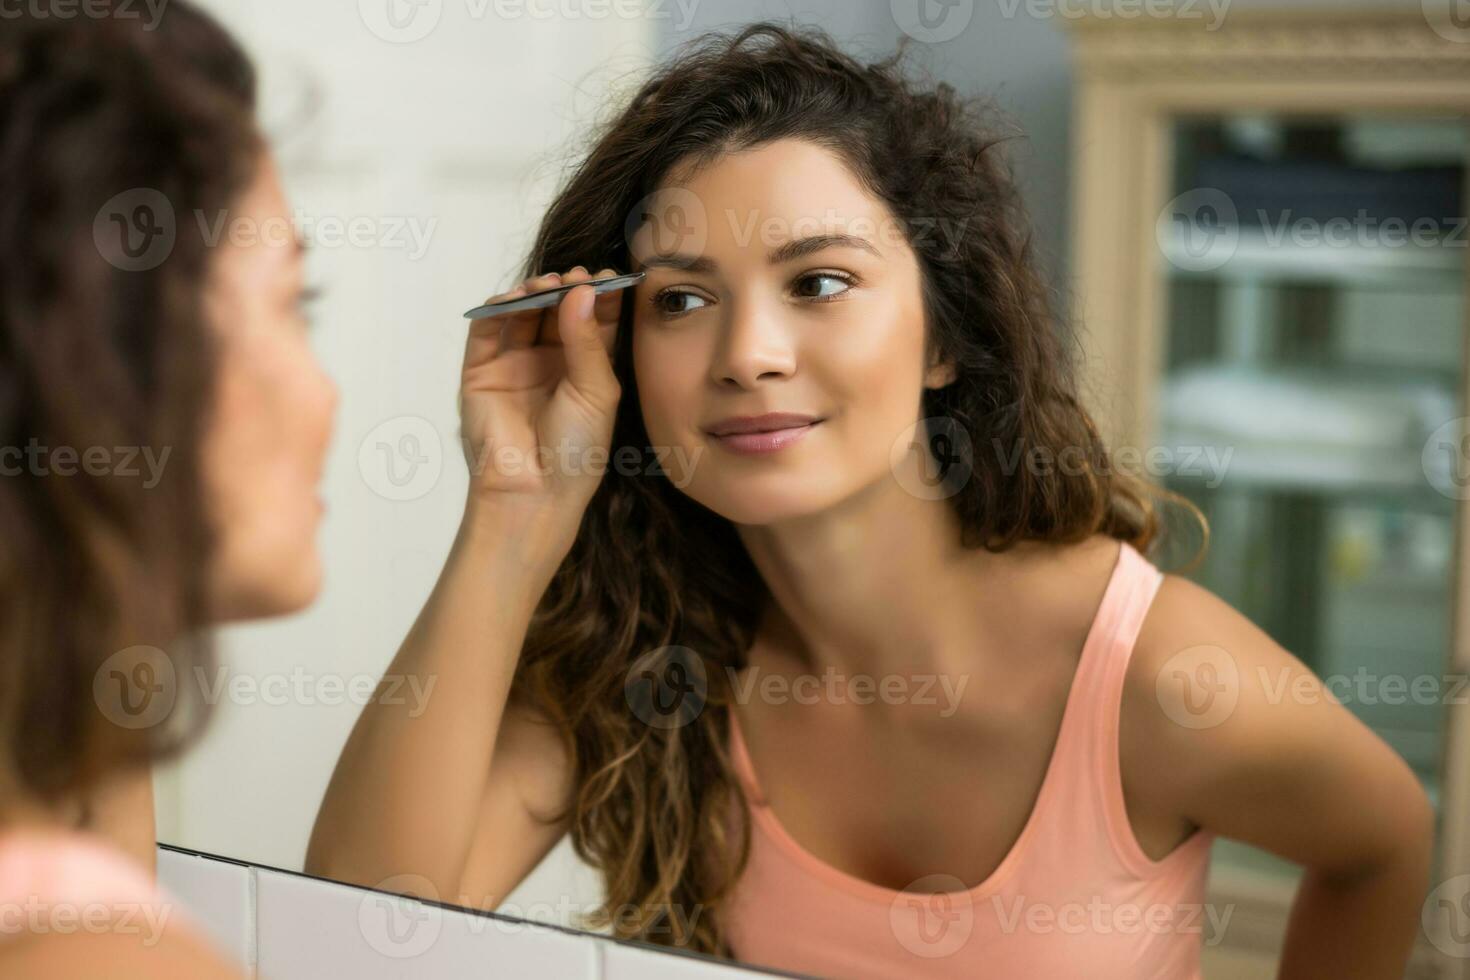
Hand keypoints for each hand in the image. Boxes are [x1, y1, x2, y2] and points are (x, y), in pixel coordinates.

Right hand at [458, 266, 625, 517]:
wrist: (533, 490)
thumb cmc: (577, 448)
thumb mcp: (597, 391)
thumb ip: (588, 339)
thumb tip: (580, 289)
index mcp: (586, 367)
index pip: (594, 318)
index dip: (599, 294)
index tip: (605, 275)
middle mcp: (551, 361)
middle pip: (558, 308)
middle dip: (565, 287)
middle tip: (572, 277)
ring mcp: (515, 362)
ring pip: (523, 312)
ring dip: (533, 292)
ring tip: (545, 286)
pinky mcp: (481, 368)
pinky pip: (487, 328)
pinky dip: (498, 307)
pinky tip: (514, 299)